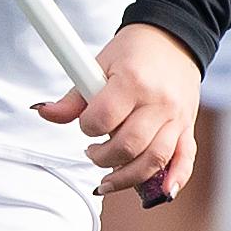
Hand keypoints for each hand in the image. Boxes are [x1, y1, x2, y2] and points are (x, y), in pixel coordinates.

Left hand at [36, 23, 200, 200]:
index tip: (86, 124)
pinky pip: (185, 159)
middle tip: (93, 152)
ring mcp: (177, 117)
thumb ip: (73, 97)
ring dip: (128, 177)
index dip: (87, 127)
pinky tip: (162, 192)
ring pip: (155, 159)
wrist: (172, 38)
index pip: (103, 118)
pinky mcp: (187, 127)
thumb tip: (44, 112)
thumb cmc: (133, 52)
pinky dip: (174, 178)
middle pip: (129, 145)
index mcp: (133, 81)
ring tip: (108, 179)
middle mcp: (159, 102)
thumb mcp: (99, 64)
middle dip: (103, 158)